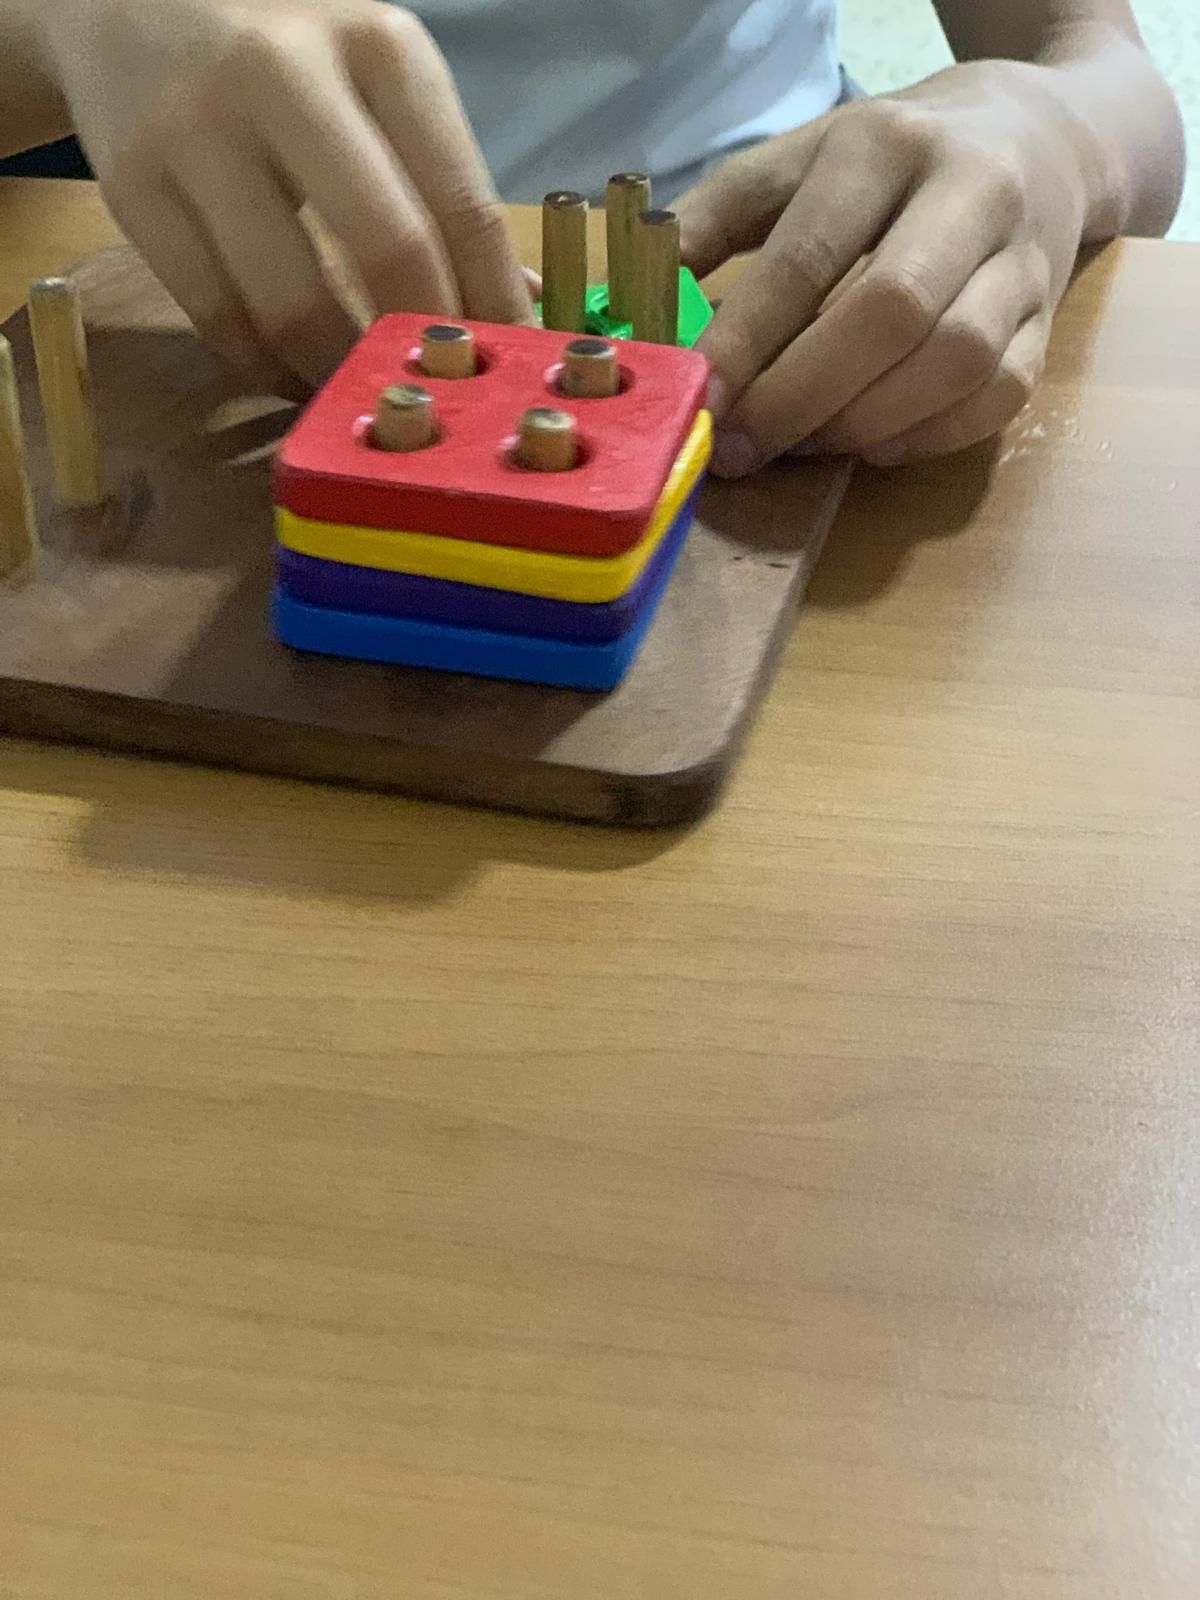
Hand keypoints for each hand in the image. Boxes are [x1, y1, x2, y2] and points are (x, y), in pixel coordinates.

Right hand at [36, 0, 533, 393]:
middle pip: (390, 253)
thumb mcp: (375, 79)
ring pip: (291, 305)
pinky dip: (265, 367)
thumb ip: (440, 183)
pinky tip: (293, 371)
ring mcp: (198, 129)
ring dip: (338, 372)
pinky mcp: (132, 185)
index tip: (514, 371)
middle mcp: (287, 74)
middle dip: (420, 344)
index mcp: (379, 47)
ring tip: (358, 390)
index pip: (464, 206)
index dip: (496, 309)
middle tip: (436, 395)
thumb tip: (514, 306)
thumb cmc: (283, 49)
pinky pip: (217, 317)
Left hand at [677, 63, 1093, 472]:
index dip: (748, 341)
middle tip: (740, 447)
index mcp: (887, 144)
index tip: (699, 402)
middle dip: (801, 396)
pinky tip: (872, 444)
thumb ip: (719, 218)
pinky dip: (926, 437)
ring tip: (801, 445)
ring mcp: (1023, 262)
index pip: (809, 256)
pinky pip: (998, 398)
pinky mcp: (1050, 323)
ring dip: (863, 424)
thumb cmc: (891, 162)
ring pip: (955, 362)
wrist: (1039, 136)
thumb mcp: (800, 158)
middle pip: (890, 312)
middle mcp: (970, 193)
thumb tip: (644, 304)